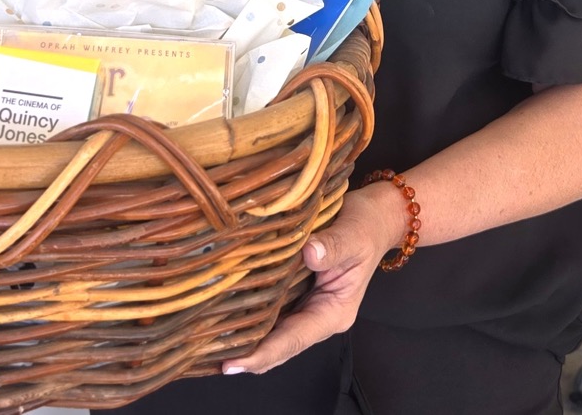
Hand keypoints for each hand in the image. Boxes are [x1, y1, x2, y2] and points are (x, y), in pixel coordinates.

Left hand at [221, 184, 402, 374]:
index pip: (294, 339)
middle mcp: (317, 315)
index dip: (264, 353)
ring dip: (244, 337)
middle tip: (208, 357)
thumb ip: (333, 246)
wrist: (374, 217)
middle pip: (279, 344)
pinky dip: (249, 313)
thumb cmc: (365, 227)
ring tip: (207, 344)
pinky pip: (270, 308)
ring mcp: (306, 304)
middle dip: (247, 353)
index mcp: (334, 312)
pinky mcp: (295, 290)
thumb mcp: (353, 235)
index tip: (234, 363)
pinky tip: (222, 313)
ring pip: (272, 330)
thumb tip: (309, 253)